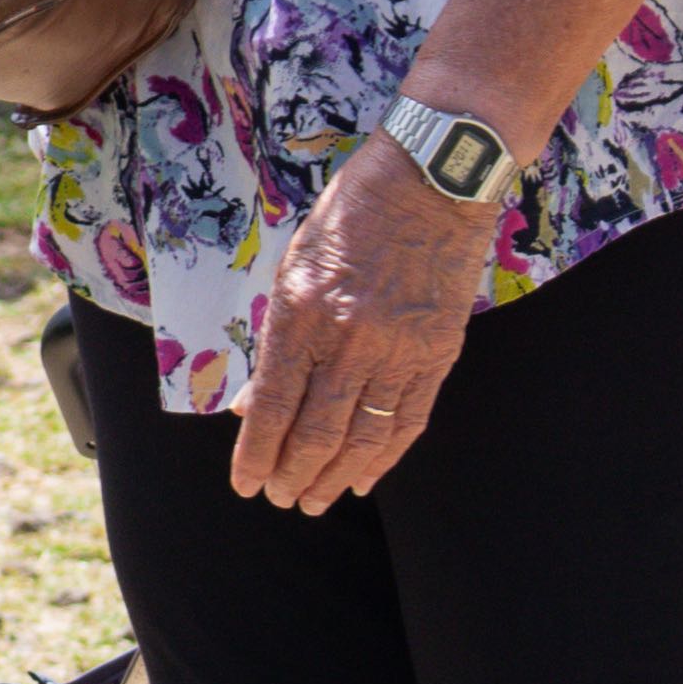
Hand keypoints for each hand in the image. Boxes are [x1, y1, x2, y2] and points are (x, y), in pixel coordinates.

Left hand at [225, 142, 507, 512]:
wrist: (430, 182)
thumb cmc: (350, 217)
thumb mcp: (293, 267)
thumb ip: (275, 340)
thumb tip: (252, 403)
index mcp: (302, 315)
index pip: (273, 406)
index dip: (256, 454)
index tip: (244, 484)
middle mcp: (349, 341)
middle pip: (316, 432)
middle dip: (292, 475)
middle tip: (279, 499)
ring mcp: (398, 351)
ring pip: (363, 437)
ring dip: (334, 478)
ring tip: (316, 501)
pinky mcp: (437, 354)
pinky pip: (408, 421)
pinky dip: (385, 457)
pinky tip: (365, 479)